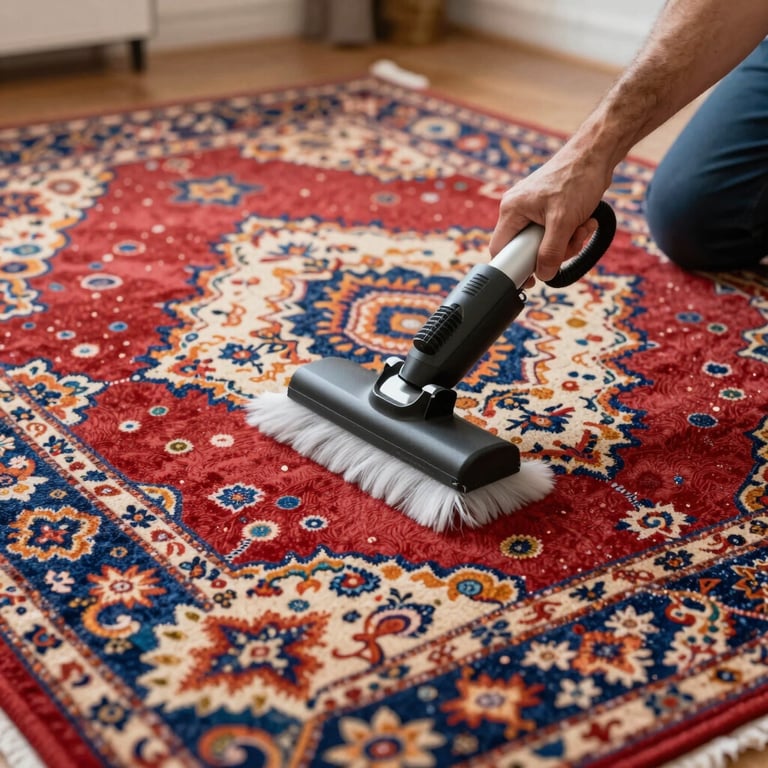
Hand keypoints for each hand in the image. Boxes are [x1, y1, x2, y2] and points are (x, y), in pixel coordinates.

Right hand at [489, 140, 611, 283]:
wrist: (596, 153)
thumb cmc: (577, 179)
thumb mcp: (564, 221)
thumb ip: (551, 252)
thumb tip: (544, 274)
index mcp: (511, 210)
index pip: (501, 249)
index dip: (514, 268)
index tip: (531, 280)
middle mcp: (517, 210)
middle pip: (526, 249)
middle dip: (553, 251)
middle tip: (570, 243)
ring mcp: (532, 209)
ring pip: (543, 243)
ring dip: (567, 242)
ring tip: (582, 226)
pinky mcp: (547, 209)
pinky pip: (554, 233)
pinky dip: (571, 232)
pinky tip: (584, 221)